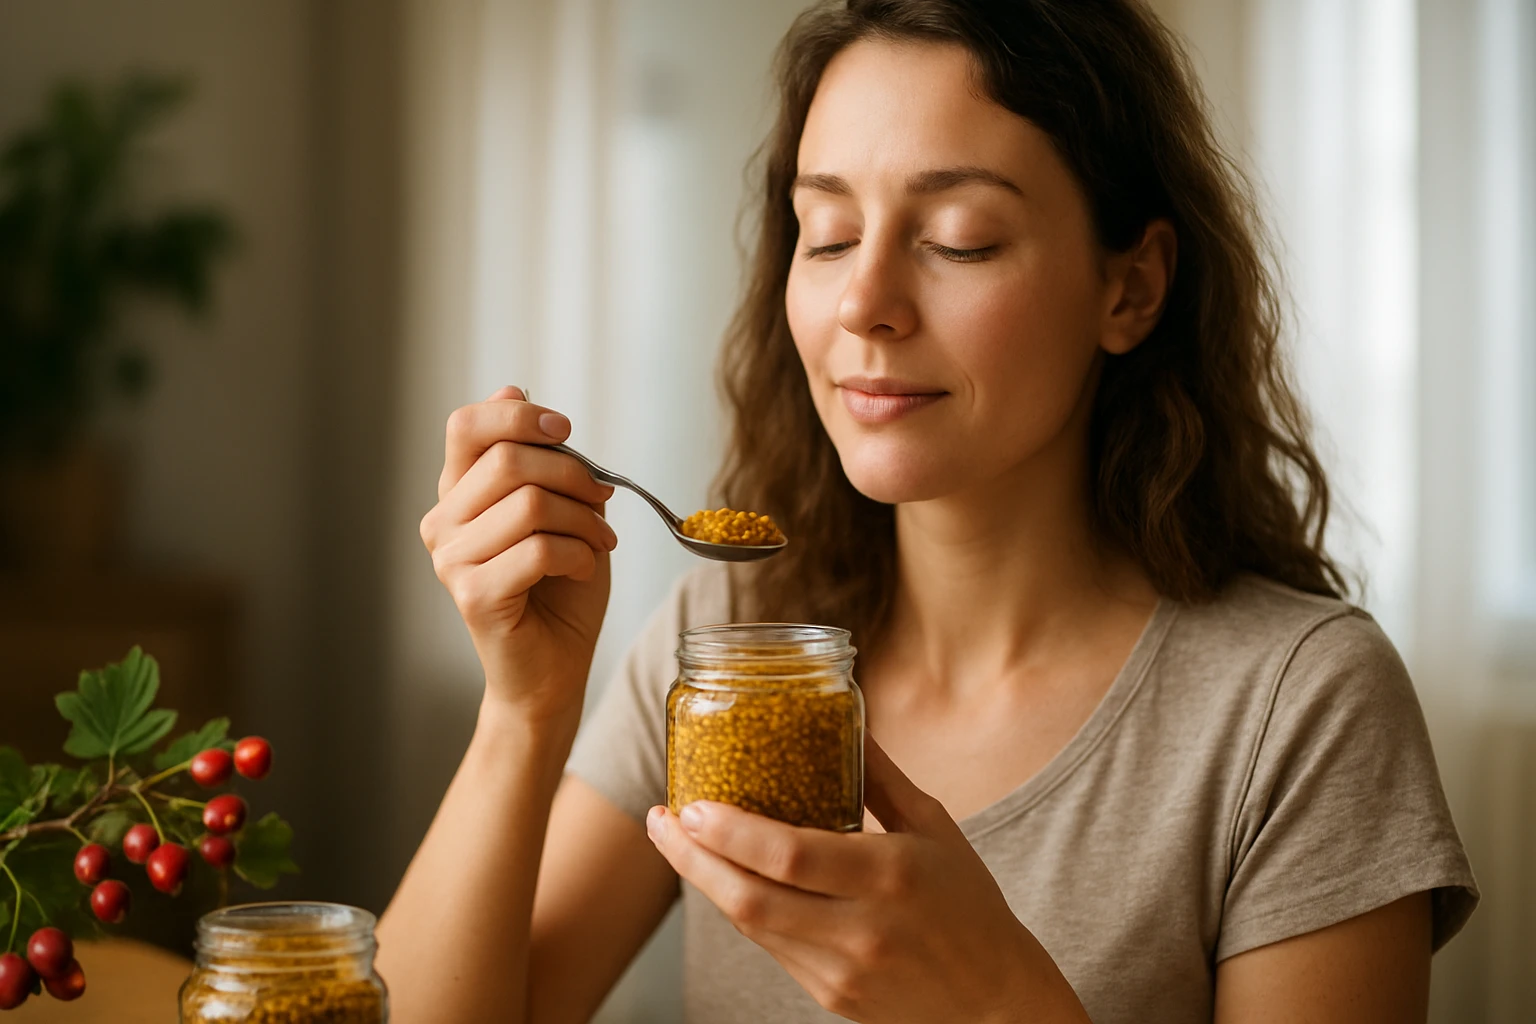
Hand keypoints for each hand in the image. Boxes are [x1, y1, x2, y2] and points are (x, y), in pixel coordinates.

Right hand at [420, 385, 617, 717]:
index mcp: (457, 494)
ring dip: (584, 521)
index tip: (565, 432)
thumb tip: (513, 389)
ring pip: (531, 504)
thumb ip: (538, 458)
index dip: (519, 416)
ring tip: (599, 542)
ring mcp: (451, 561)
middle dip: (574, 475)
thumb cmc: (558, 588)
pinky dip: (579, 555)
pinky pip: (538, 550)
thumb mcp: (559, 509)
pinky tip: (583, 568)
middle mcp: (443, 523)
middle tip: (603, 501)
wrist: (553, 668)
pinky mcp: (473, 596)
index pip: (466, 425)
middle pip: (509, 460)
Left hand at [645, 736, 1089, 1022]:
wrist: (995, 1004)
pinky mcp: (829, 996)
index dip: (731, 833)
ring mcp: (841, 970)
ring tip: (678, 842)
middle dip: (693, 858)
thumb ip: (882, 776)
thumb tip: (846, 714)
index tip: (692, 804)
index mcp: (890, 875)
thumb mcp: (935, 828)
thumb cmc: (969, 906)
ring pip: (750, 926)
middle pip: (750, 898)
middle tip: (662, 819)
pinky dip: (740, 909)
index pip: (790, 855)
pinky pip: (769, 947)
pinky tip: (724, 877)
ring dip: (706, 882)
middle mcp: (860, 928)